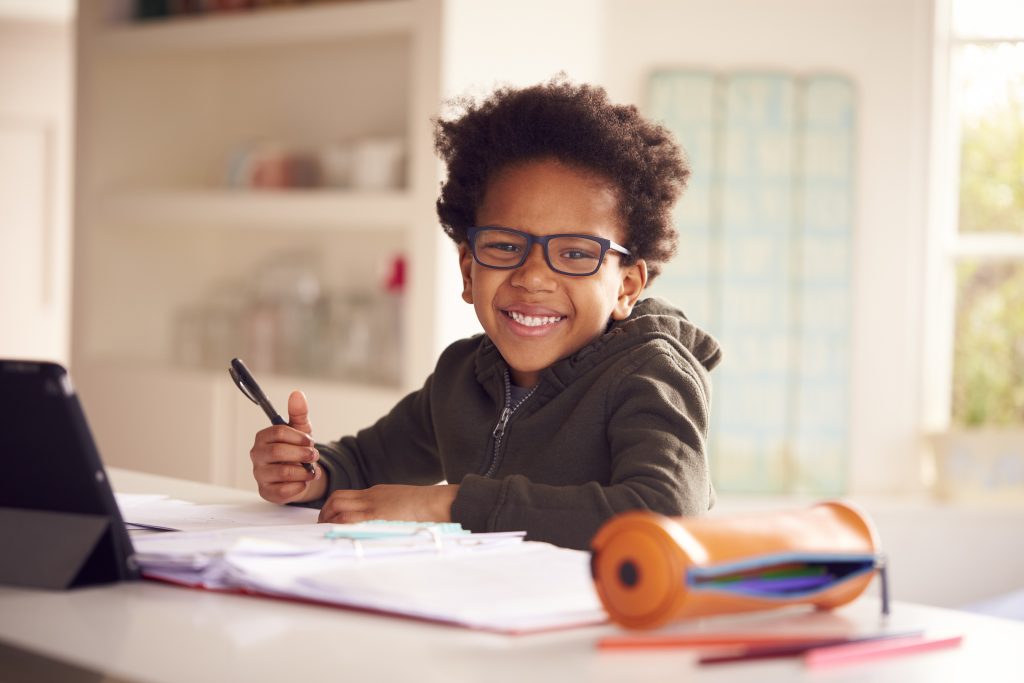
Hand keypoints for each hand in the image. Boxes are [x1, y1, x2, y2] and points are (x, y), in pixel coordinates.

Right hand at [250, 390, 325, 504]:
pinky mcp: (266, 492)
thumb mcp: (301, 430)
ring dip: (303, 472)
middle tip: (314, 456)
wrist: (301, 474)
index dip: (298, 437)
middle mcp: (257, 455)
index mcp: (263, 437)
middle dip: (301, 454)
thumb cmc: (297, 449)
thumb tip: (297, 394)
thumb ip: (299, 412)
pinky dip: (299, 487)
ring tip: (312, 471)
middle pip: (278, 452)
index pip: (278, 432)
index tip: (310, 441)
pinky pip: (282, 491)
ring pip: (282, 472)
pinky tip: (304, 482)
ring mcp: (259, 474)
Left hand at [318, 484, 459, 523]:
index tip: (330, 518)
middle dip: (324, 512)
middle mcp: (371, 497)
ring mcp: (372, 506)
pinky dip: (337, 525)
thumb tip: (381, 523)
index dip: (333, 507)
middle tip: (322, 526)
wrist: (436, 503)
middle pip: (337, 499)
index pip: (347, 496)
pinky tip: (335, 534)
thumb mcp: (401, 503)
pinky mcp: (376, 516)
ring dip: (327, 519)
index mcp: (377, 493)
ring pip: (338, 507)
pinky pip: (349, 519)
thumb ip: (387, 509)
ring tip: (326, 532)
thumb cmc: (425, 506)